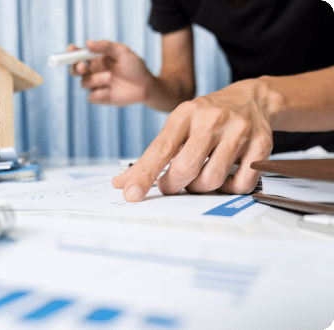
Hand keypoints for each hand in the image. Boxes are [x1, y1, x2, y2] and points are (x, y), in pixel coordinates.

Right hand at [69, 40, 154, 106]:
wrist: (145, 85)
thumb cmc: (134, 66)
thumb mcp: (122, 51)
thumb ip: (105, 46)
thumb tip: (87, 43)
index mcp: (95, 60)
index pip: (78, 56)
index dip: (72, 53)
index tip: (71, 49)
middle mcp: (93, 72)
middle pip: (75, 71)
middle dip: (75, 67)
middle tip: (83, 65)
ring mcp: (96, 86)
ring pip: (84, 83)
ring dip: (96, 79)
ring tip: (111, 77)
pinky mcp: (101, 98)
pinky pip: (91, 97)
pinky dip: (99, 93)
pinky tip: (110, 90)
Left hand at [112, 79, 274, 200]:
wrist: (252, 98)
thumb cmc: (206, 117)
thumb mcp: (177, 126)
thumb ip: (151, 155)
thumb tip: (121, 183)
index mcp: (185, 114)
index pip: (160, 149)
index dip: (143, 175)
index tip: (131, 194)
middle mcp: (212, 119)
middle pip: (186, 169)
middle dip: (173, 185)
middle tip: (172, 184)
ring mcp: (239, 131)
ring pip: (211, 180)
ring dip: (200, 188)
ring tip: (199, 176)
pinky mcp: (261, 145)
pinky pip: (240, 184)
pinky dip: (229, 188)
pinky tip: (225, 175)